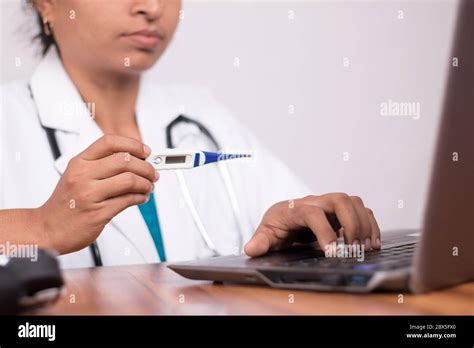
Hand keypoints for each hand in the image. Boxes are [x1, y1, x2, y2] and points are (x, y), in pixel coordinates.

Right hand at [38, 135, 158, 253]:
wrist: (48, 228)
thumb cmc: (67, 202)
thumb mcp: (77, 175)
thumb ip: (102, 164)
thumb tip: (136, 158)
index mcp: (79, 162)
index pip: (109, 142)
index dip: (133, 144)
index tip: (146, 151)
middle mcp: (83, 176)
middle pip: (124, 160)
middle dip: (146, 167)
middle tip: (153, 173)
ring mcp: (90, 195)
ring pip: (129, 180)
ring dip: (146, 183)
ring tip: (149, 187)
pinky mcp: (98, 213)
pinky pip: (128, 201)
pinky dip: (140, 197)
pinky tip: (142, 197)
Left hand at [244, 193, 380, 256]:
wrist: (283, 216)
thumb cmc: (276, 225)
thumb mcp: (265, 234)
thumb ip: (260, 241)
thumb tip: (251, 249)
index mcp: (296, 208)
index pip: (313, 213)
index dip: (325, 232)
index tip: (332, 253)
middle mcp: (316, 202)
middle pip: (339, 199)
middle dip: (351, 223)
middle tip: (353, 247)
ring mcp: (330, 206)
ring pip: (353, 202)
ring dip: (363, 223)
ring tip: (364, 247)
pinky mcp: (341, 212)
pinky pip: (361, 210)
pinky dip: (370, 224)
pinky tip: (371, 243)